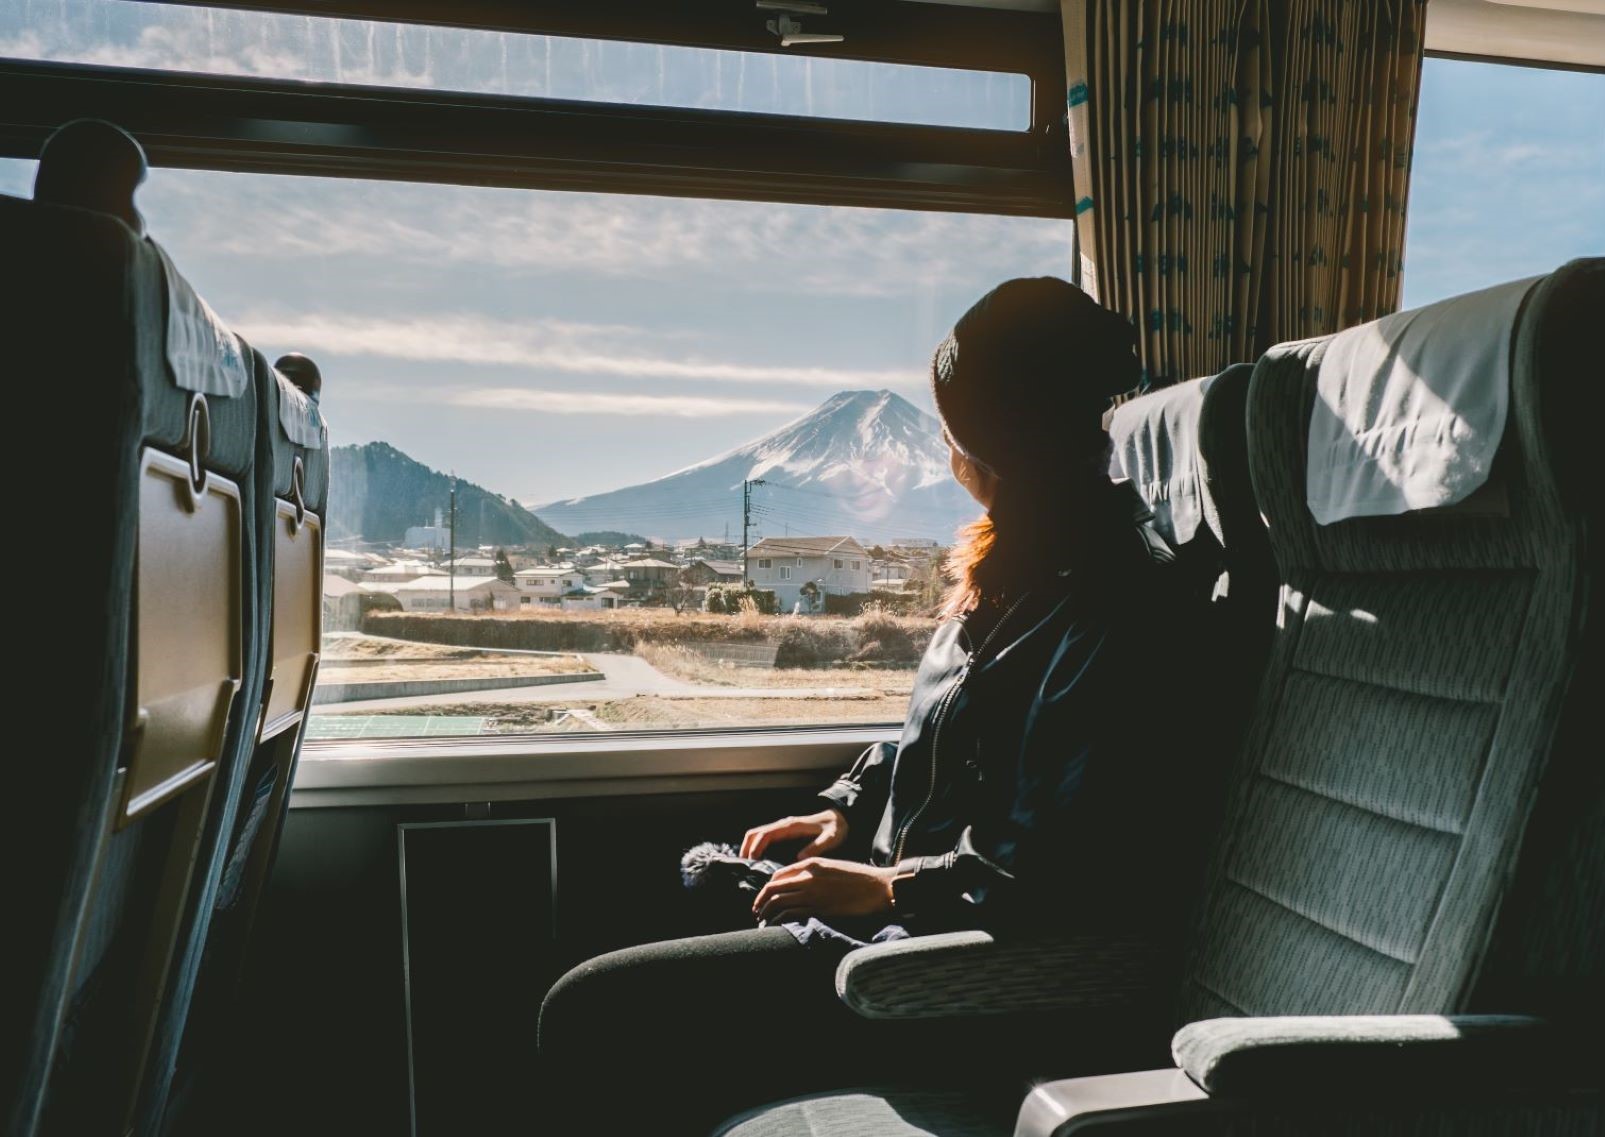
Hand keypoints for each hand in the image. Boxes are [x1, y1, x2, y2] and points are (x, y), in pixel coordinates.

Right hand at [740, 808, 847, 860]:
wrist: (841, 817)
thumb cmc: (836, 828)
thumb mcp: (831, 838)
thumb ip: (816, 847)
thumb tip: (799, 857)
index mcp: (791, 827)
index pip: (765, 835)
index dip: (755, 847)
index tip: (751, 862)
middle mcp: (783, 826)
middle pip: (755, 833)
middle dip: (746, 848)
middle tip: (744, 868)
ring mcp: (783, 829)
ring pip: (757, 835)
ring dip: (749, 848)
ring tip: (747, 867)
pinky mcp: (785, 833)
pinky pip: (764, 838)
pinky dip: (756, 847)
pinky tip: (758, 862)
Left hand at [752, 858, 894, 924]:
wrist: (877, 887)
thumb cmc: (859, 878)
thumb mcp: (832, 867)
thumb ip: (814, 872)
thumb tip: (799, 883)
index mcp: (811, 864)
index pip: (779, 874)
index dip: (768, 887)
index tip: (765, 896)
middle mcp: (808, 878)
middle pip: (773, 888)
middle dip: (761, 900)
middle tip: (756, 910)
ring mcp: (812, 894)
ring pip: (778, 901)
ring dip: (766, 912)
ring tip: (762, 919)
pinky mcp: (818, 909)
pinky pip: (790, 914)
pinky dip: (778, 919)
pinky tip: (775, 925)